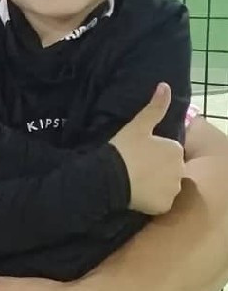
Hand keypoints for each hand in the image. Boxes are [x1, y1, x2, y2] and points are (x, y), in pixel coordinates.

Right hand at [109, 83, 183, 214]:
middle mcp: (180, 169)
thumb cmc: (123, 150)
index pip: (168, 152)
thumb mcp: (137, 126)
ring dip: (155, 185)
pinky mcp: (164, 205)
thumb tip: (165, 85)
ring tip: (134, 182)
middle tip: (135, 168)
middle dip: (157, 169)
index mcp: (175, 149)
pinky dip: (152, 200)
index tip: (137, 155)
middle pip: (170, 169)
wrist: (110, 177)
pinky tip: (137, 195)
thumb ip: (154, 107)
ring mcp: (172, 189)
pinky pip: (160, 202)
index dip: (153, 153)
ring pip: (166, 186)